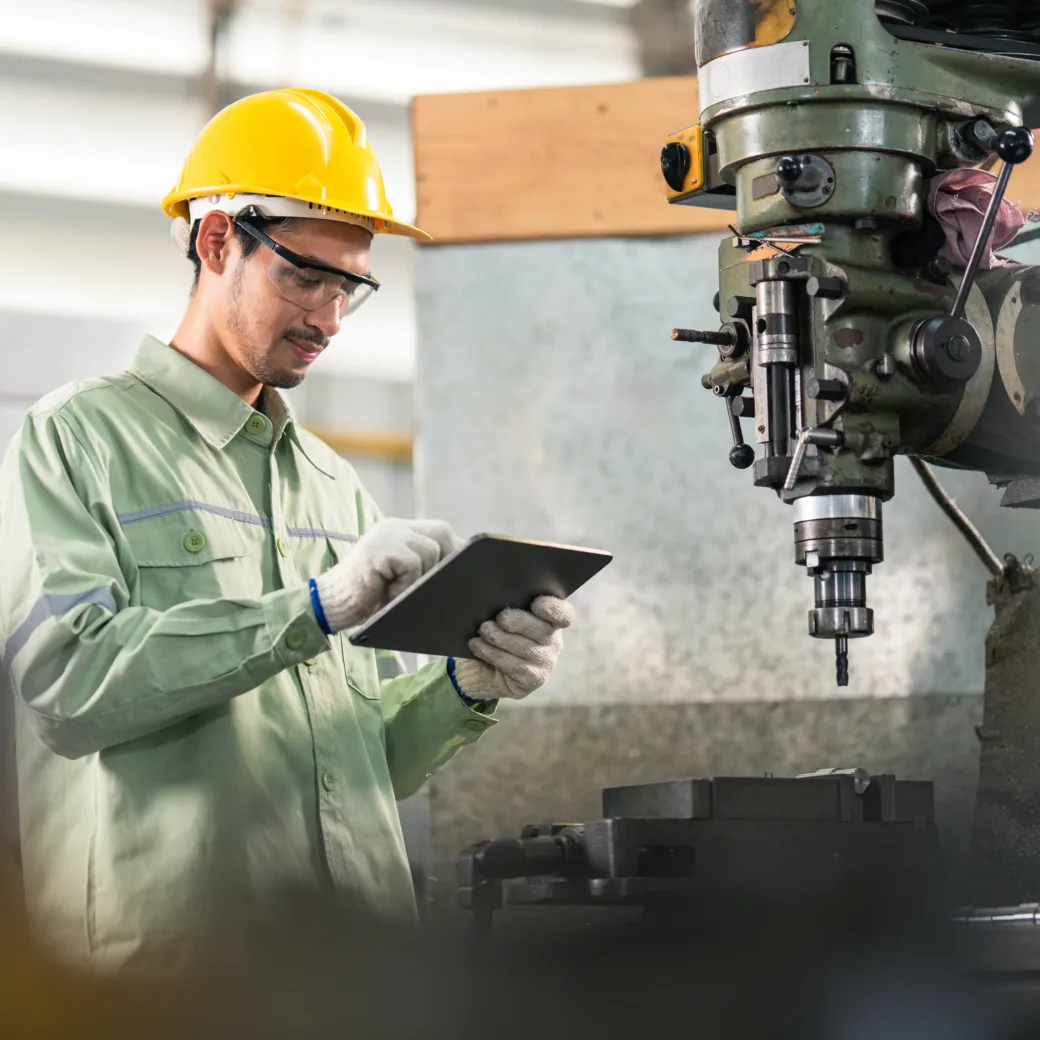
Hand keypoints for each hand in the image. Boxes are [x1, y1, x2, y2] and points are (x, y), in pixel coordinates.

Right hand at [315, 518, 457, 632]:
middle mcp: (395, 527)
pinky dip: (406, 585)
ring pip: (430, 551)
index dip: (456, 552)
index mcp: (401, 531)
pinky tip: (389, 594)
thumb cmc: (370, 597)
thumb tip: (463, 571)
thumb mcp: (402, 577)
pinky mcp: (379, 549)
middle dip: (446, 562)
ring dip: (421, 579)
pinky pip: (412, 564)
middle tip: (433, 587)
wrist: (331, 604)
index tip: (464, 572)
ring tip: (399, 592)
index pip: (441, 532)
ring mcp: (386, 536)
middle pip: (442, 533)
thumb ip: (424, 566)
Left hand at [453, 596, 574, 700]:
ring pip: (523, 647)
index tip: (536, 604)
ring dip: (498, 637)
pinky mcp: (533, 679)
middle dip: (517, 621)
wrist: (487, 668)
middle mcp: (553, 641)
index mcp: (551, 620)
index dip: (553, 609)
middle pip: (541, 629)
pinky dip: (490, 652)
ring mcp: (545, 662)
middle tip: (498, 618)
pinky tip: (476, 645)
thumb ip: (511, 605)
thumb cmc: (498, 633)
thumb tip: (497, 596)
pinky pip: (511, 664)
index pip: (564, 614)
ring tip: (483, 630)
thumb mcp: (506, 616)